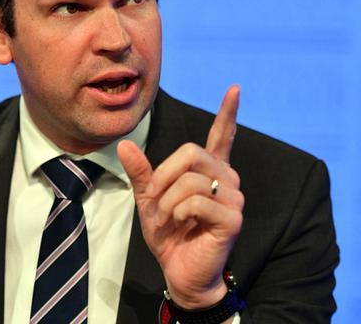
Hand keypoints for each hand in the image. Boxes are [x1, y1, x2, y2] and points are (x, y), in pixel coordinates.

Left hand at [117, 85, 243, 308]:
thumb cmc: (169, 235)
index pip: (222, 136)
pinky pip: (197, 200)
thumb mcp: (149, 199)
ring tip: (168, 218)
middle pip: (192, 153)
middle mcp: (227, 179)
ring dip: (168, 201)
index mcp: (210, 171)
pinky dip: (178, 213)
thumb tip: (125, 144)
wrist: (179, 271)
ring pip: (190, 179)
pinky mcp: (233, 217)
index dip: (228, 113)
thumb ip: (141, 173)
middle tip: (155, 200)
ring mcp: (234, 198)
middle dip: (163, 176)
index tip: (235, 88)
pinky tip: (181, 225)